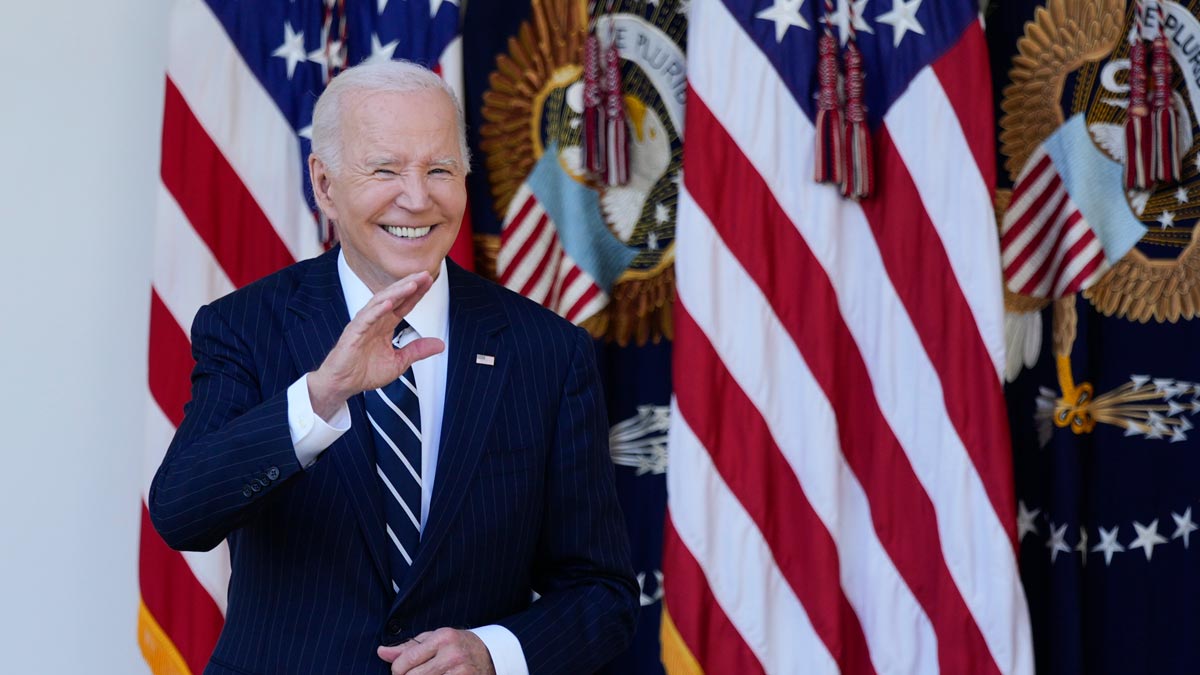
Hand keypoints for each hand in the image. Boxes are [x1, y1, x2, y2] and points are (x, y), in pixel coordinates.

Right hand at [308, 272, 444, 419]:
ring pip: (381, 302)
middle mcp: (375, 320)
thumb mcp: (399, 362)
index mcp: (385, 325)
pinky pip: (366, 318)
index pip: (404, 304)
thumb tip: (440, 345)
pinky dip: (378, 309)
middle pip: (394, 297)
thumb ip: (417, 351)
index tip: (429, 282)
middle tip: (425, 274)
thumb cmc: (365, 372)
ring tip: (412, 283)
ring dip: (396, 292)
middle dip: (409, 284)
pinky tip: (389, 302)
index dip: (416, 293)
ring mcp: (363, 324)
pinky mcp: (353, 332)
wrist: (343, 384)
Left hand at [377, 628, 496, 674]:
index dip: (397, 669)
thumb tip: (381, 652)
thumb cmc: (457, 645)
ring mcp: (460, 672)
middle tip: (414, 674)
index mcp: (442, 638)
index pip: (405, 661)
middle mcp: (452, 655)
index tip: (400, 670)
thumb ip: (407, 647)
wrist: (490, 655)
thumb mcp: (434, 639)